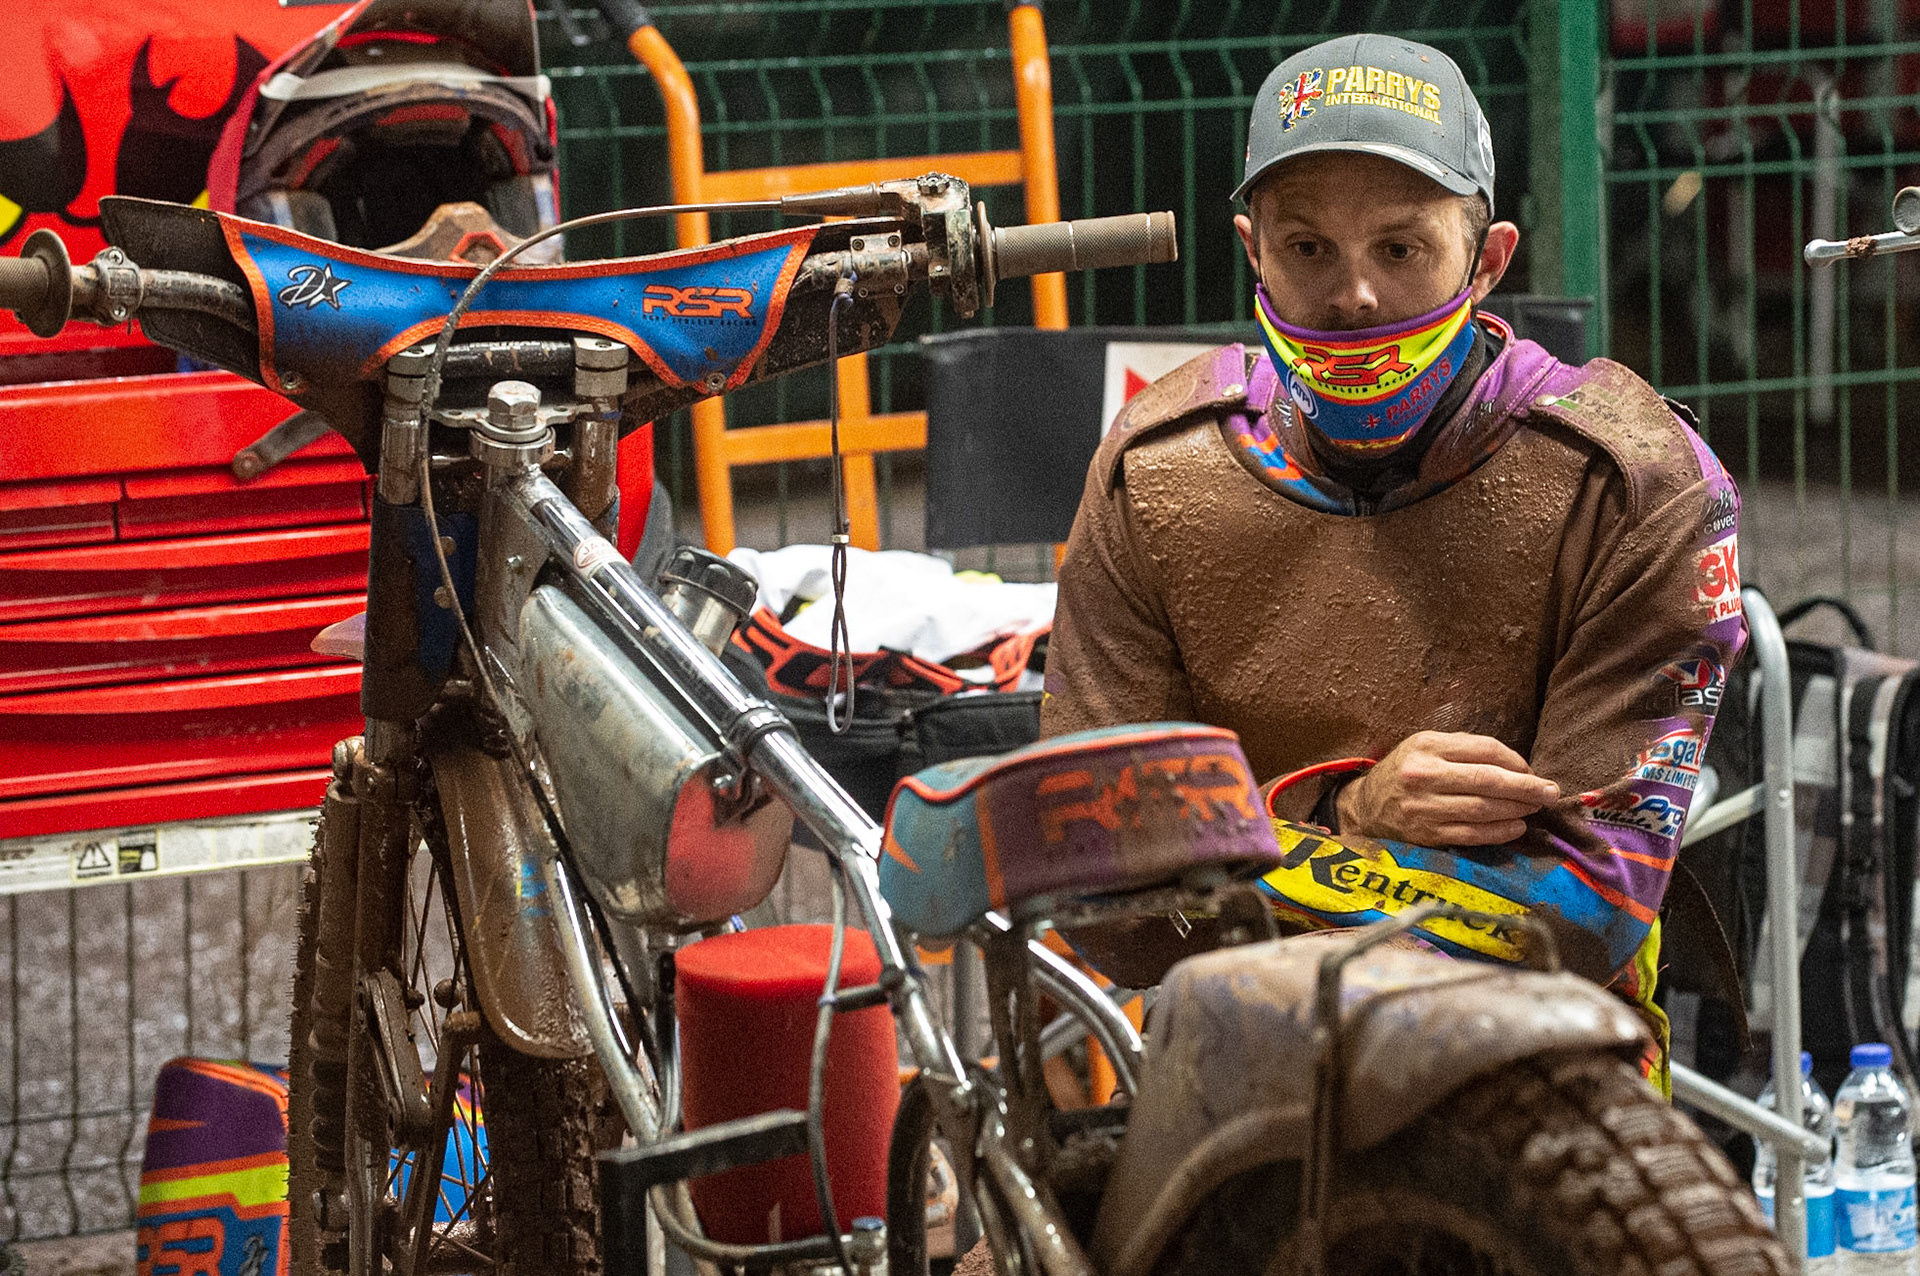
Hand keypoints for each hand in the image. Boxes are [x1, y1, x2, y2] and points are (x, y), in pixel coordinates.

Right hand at [1336, 731, 1558, 846]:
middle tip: (1551, 792)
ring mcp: (1424, 808)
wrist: (1366, 806)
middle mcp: (1423, 776)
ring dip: (1517, 810)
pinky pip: (1472, 835)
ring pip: (1483, 810)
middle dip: (1526, 788)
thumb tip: (1517, 766)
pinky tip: (1516, 827)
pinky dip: (1499, 832)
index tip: (1532, 771)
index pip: (1484, 750)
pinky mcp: (1426, 835)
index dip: (1515, 761)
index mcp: (1427, 747)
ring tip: (1535, 808)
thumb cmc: (1406, 771)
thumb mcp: (1426, 746)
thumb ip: (1466, 749)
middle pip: (1488, 781)